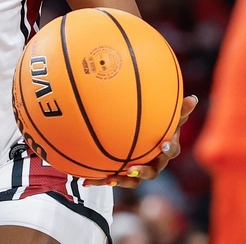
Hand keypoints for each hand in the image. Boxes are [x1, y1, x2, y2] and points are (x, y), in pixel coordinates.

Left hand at [83, 94, 198, 187]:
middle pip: (151, 172)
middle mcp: (154, 164)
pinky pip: (112, 179)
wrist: (142, 145)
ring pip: (132, 181)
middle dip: (142, 171)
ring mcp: (139, 171)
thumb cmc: (159, 129)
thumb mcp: (168, 119)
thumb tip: (193, 98)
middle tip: (131, 169)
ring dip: (121, 180)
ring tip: (109, 178)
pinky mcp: (123, 175)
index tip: (162, 145)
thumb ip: (178, 111)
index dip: (168, 149)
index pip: (170, 151)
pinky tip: (84, 181)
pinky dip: (99, 180)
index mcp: (164, 150)